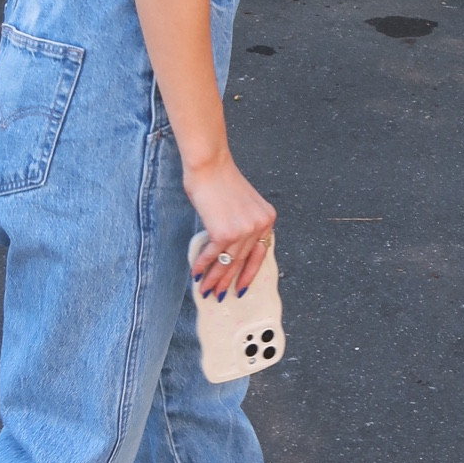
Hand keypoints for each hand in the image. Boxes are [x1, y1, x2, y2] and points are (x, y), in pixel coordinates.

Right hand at [184, 154, 277, 300]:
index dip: (250, 273)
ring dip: (214, 278)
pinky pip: (212, 255)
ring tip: (205, 290)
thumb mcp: (243, 204)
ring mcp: (243, 230)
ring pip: (227, 262)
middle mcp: (259, 225)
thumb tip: (233, 252)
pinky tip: (196, 273)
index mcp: (267, 219)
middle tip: (220, 295)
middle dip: (229, 280)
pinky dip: (202, 264)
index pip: (261, 253)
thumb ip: (244, 225)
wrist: (210, 166)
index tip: (242, 287)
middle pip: (242, 261)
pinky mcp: (224, 232)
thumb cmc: (222, 182)